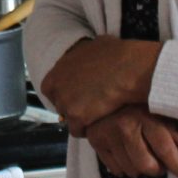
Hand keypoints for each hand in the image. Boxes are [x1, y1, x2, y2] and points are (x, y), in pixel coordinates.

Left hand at [39, 34, 163, 131]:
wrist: (127, 69)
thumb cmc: (114, 54)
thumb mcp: (92, 46)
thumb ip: (82, 56)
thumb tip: (88, 55)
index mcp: (56, 71)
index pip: (51, 89)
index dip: (64, 92)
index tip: (77, 94)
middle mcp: (56, 88)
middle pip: (59, 105)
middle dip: (72, 106)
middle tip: (89, 106)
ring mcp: (65, 104)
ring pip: (68, 119)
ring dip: (80, 119)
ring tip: (96, 116)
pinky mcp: (77, 118)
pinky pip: (77, 131)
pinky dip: (87, 130)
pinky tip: (98, 123)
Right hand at [84, 107, 177, 177]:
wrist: (105, 90)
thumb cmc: (138, 103)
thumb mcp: (158, 111)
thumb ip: (171, 128)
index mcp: (144, 115)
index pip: (163, 146)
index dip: (176, 164)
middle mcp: (124, 126)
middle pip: (145, 164)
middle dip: (157, 170)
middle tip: (161, 166)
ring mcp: (108, 134)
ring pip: (130, 170)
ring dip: (140, 169)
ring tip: (144, 158)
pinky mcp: (95, 141)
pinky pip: (115, 169)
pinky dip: (124, 168)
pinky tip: (128, 156)